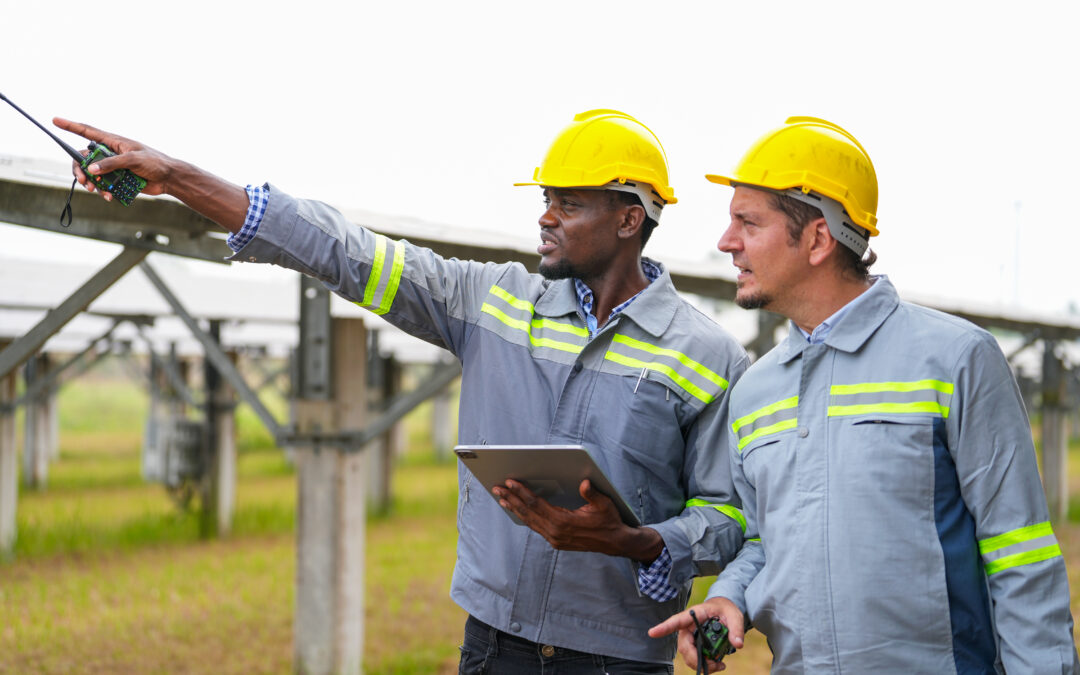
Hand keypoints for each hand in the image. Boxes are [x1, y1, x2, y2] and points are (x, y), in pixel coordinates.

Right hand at [52, 117, 173, 200]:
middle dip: (80, 169)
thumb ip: (112, 163)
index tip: (55, 120)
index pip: (88, 131)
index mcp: (113, 142)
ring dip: (90, 183)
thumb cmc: (154, 163)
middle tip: (83, 180)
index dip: (71, 126)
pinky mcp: (117, 180)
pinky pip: (103, 185)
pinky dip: (102, 191)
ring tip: (96, 190)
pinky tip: (109, 197)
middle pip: (84, 158)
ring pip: (92, 174)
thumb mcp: (133, 160)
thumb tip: (92, 169)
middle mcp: (110, 153)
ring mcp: (113, 167)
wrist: (168, 179)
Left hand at [492, 479, 660, 559]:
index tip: (510, 482)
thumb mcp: (604, 505)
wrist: (616, 543)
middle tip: (497, 488)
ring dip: (515, 508)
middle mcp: (556, 533)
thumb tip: (584, 483)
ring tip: (502, 498)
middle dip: (512, 499)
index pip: (537, 504)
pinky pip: (536, 527)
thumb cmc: (610, 521)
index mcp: (564, 522)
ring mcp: (555, 539)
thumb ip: (592, 494)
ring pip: (529, 521)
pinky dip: (525, 517)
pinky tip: (518, 510)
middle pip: (529, 513)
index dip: (522, 492)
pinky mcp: (556, 541)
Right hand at [648, 597, 744, 672]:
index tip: (652, 633)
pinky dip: (705, 665)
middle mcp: (688, 627)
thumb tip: (737, 644)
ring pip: (688, 656)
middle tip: (716, 664)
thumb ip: (736, 628)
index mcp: (695, 614)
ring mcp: (690, 638)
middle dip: (696, 659)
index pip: (677, 620)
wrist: (724, 612)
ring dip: (702, 664)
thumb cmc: (725, 610)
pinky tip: (718, 664)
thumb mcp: (734, 615)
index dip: (664, 627)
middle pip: (684, 646)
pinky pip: (694, 659)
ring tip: (720, 664)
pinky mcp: (694, 646)